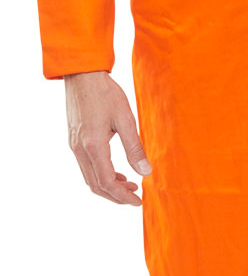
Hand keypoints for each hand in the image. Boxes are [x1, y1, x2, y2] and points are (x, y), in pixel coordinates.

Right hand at [65, 70, 151, 204]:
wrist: (82, 75)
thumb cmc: (105, 93)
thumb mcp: (125, 119)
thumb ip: (134, 147)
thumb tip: (146, 172)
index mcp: (93, 146)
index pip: (107, 183)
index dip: (123, 196)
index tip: (138, 201)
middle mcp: (80, 150)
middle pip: (96, 185)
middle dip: (116, 196)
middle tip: (135, 197)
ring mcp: (74, 146)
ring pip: (89, 178)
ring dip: (108, 186)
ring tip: (129, 184)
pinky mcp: (74, 141)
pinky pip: (86, 167)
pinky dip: (101, 175)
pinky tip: (116, 171)